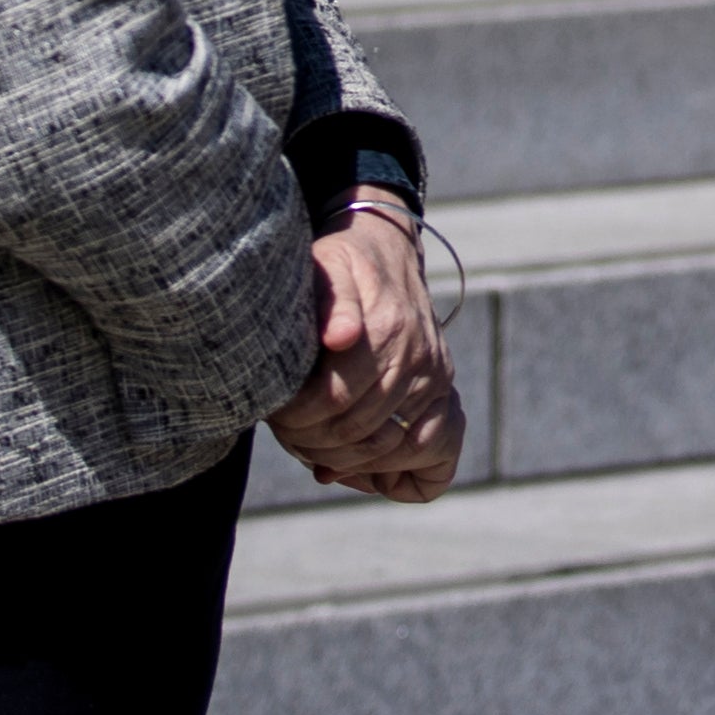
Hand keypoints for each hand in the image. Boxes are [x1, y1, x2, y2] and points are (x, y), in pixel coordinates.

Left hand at [269, 206, 465, 503]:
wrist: (384, 246)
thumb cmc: (343, 262)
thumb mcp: (327, 268)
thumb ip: (333, 303)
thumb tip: (341, 338)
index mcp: (388, 328)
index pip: (334, 400)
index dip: (295, 419)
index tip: (272, 415)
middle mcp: (419, 356)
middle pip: (358, 429)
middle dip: (313, 442)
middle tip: (285, 435)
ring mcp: (436, 375)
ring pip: (389, 446)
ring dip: (346, 459)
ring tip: (311, 451)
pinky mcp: (443, 388)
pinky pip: (431, 449)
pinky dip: (393, 468)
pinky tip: (356, 464)